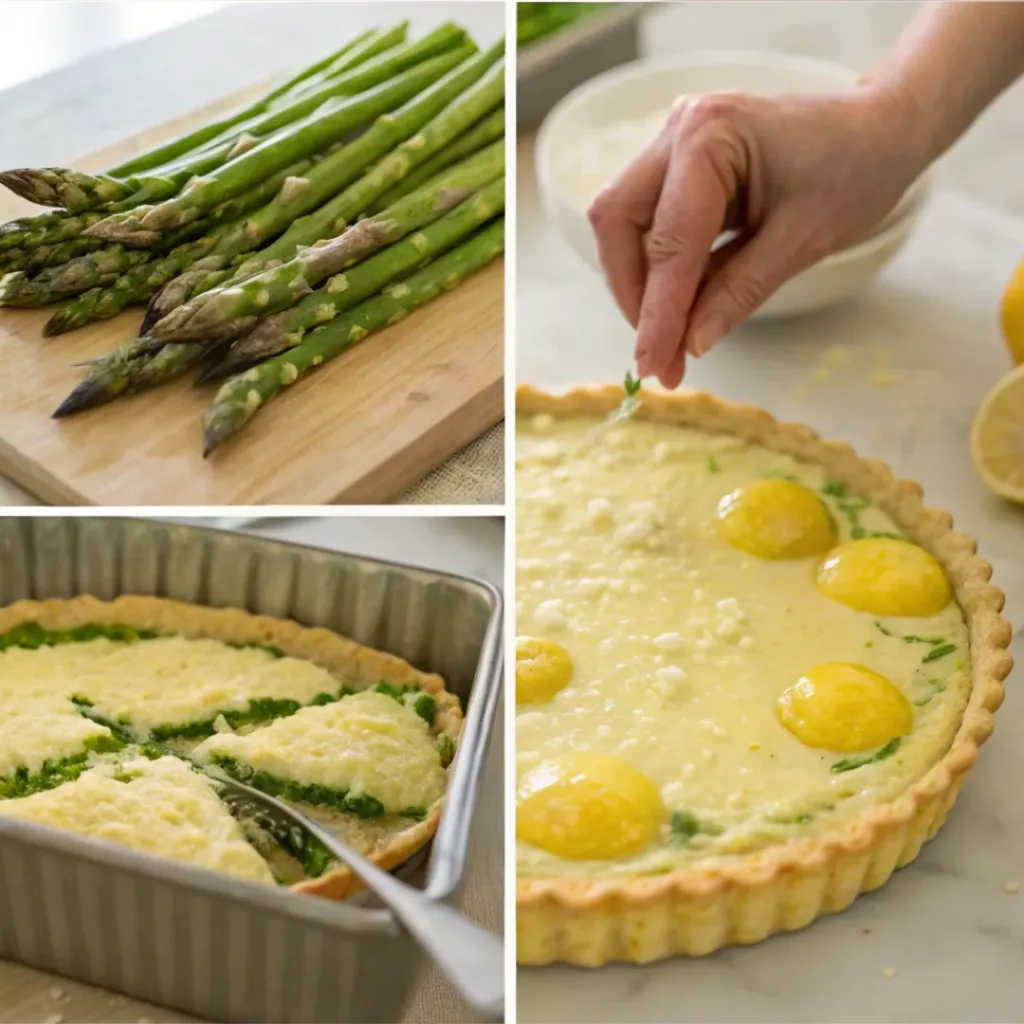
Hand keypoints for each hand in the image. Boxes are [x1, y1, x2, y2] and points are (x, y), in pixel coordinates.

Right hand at [587, 86, 927, 387]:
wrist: (882, 128)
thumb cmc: (857, 171)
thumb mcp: (802, 243)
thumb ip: (737, 293)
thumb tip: (689, 345)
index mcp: (712, 135)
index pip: (669, 240)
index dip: (657, 311)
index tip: (652, 365)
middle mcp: (681, 129)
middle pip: (617, 220)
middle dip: (632, 292)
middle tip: (658, 351)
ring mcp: (674, 143)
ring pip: (623, 222)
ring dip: (640, 283)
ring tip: (671, 336)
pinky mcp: (678, 164)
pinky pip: (648, 222)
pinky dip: (659, 268)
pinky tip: (683, 304)